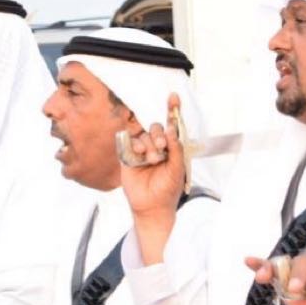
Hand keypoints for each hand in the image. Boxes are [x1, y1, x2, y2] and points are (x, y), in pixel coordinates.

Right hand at [120, 93, 185, 263]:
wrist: (151, 207)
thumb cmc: (167, 190)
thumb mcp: (177, 169)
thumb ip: (176, 149)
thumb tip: (171, 130)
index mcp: (171, 148)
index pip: (171, 126)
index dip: (172, 110)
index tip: (173, 97)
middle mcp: (156, 147)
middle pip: (155, 127)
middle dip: (158, 133)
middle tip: (161, 147)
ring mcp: (141, 151)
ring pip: (143, 135)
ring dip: (148, 143)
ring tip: (152, 159)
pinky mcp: (128, 157)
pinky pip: (128, 142)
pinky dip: (134, 144)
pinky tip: (140, 154)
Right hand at [246, 246, 305, 304]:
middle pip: (304, 261)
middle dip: (298, 275)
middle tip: (295, 289)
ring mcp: (297, 267)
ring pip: (285, 264)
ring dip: (272, 269)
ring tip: (262, 276)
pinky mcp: (285, 277)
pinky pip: (272, 268)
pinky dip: (261, 266)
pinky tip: (249, 262)